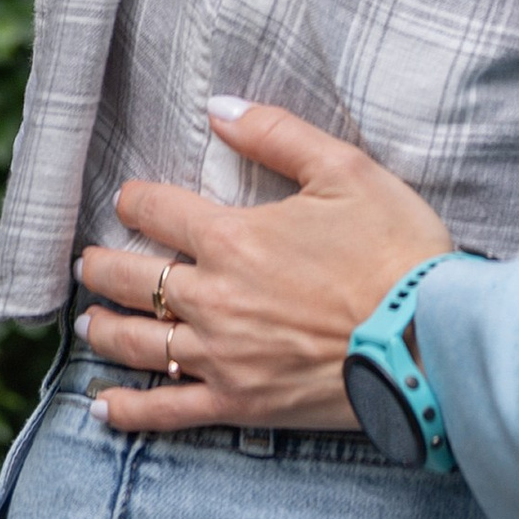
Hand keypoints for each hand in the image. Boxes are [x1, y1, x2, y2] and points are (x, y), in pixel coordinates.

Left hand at [77, 102, 453, 435]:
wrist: (429, 337)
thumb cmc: (394, 248)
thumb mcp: (344, 170)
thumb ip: (275, 133)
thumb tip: (218, 108)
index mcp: (235, 237)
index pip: (160, 211)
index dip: (136, 201)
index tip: (129, 199)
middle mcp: (215, 298)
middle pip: (133, 279)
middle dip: (103, 267)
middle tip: (89, 262)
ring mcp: (222, 357)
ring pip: (140, 344)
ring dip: (105, 329)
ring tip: (89, 321)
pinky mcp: (239, 404)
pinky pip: (169, 411)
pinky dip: (131, 411)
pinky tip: (104, 408)